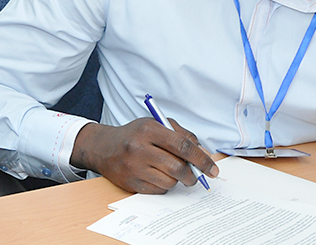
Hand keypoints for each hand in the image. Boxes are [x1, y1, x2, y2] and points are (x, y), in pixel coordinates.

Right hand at [71, 118, 218, 193]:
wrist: (103, 148)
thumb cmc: (134, 135)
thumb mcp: (156, 125)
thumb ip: (182, 135)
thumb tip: (203, 154)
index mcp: (148, 129)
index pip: (182, 145)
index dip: (201, 159)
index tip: (212, 169)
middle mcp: (139, 148)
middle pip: (177, 167)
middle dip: (192, 175)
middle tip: (196, 176)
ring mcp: (133, 167)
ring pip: (169, 181)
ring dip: (176, 180)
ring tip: (170, 172)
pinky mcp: (130, 183)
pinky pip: (158, 190)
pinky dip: (163, 186)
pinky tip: (156, 176)